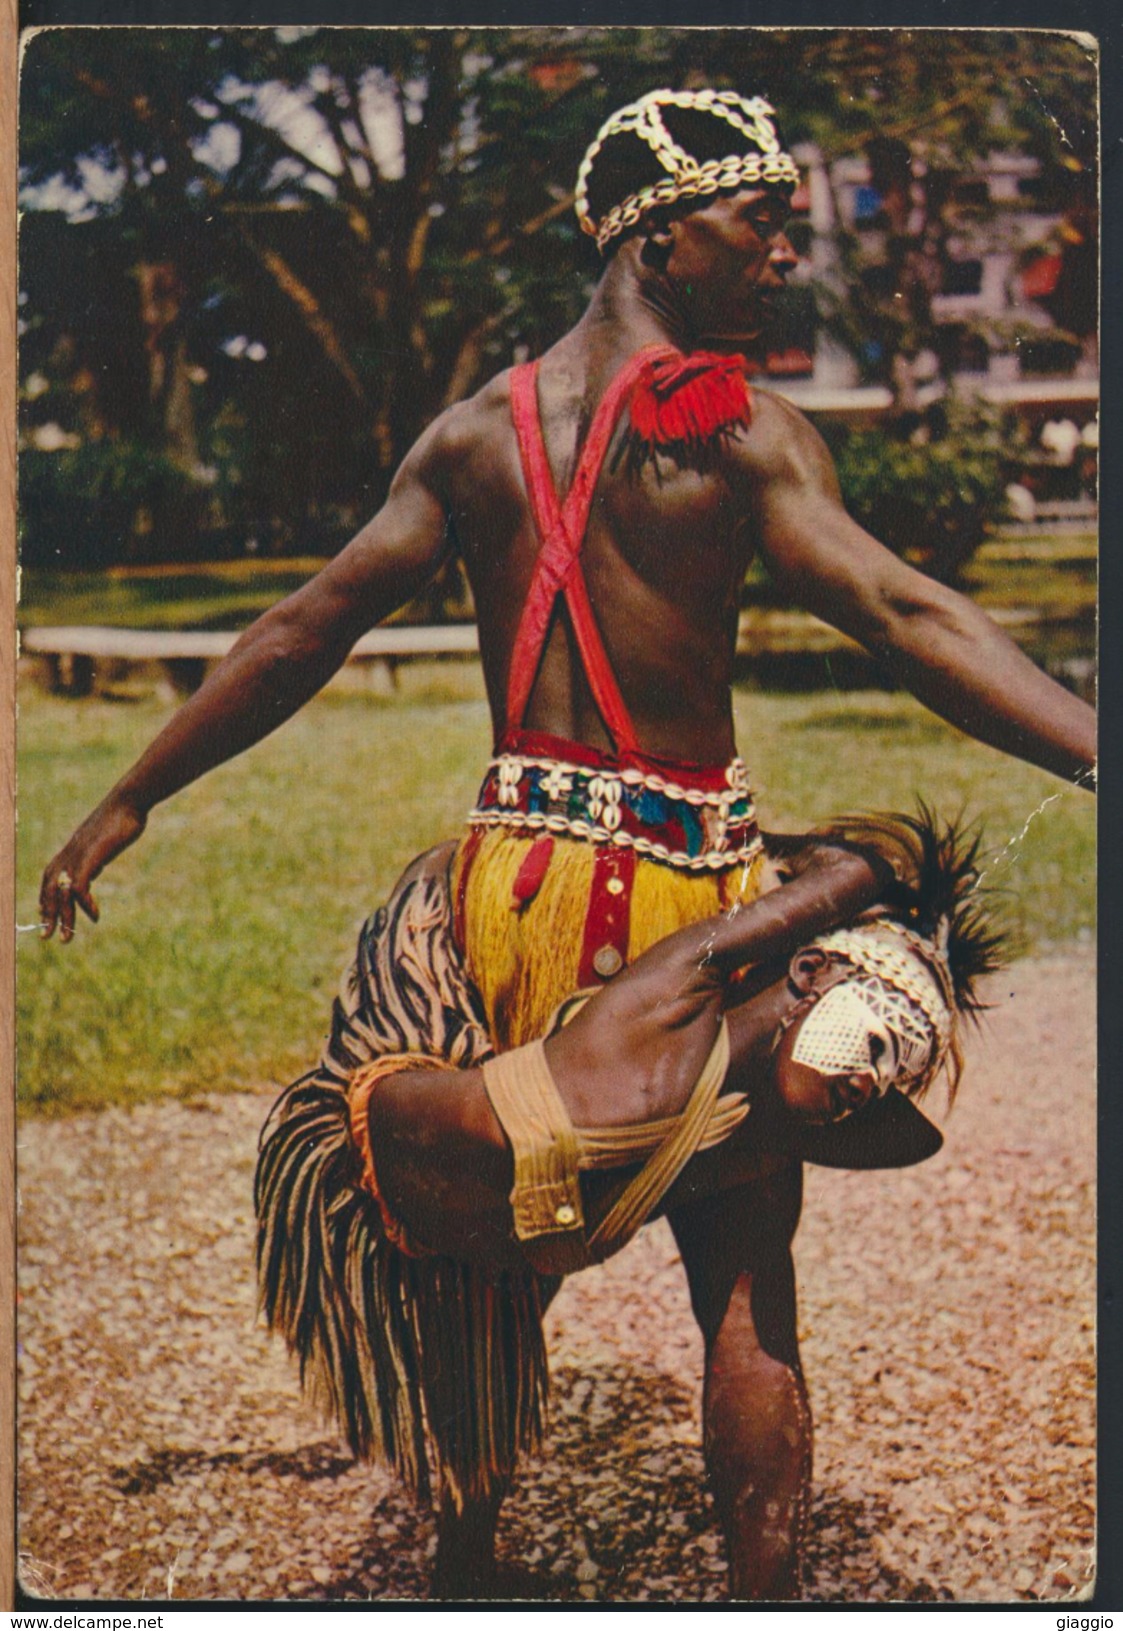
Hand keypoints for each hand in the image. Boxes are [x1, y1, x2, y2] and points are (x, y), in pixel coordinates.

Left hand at [39, 796, 146, 941]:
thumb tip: (95, 866)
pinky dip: (85, 905)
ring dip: (64, 917)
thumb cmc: (121, 818)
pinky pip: (80, 888)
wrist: (128, 801)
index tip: (46, 917)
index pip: (49, 878)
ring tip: (67, 937)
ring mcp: (78, 856)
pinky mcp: (90, 858)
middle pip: (50, 889)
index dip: (45, 898)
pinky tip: (94, 916)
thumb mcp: (104, 841)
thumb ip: (95, 855)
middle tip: (46, 936)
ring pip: (62, 893)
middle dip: (48, 914)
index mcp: (71, 850)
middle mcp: (69, 854)